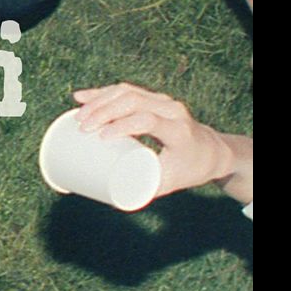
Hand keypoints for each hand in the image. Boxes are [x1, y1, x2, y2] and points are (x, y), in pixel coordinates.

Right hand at [70, 83, 239, 199]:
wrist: (211, 150)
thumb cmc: (189, 170)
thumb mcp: (171, 181)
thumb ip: (145, 189)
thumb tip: (109, 200)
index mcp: (179, 130)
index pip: (148, 120)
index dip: (123, 125)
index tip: (101, 138)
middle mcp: (172, 110)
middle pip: (133, 101)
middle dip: (104, 110)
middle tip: (82, 126)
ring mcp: (162, 101)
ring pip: (127, 91)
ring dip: (99, 100)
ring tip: (79, 114)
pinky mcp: (153, 98)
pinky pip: (127, 90)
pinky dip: (103, 93)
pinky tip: (84, 96)